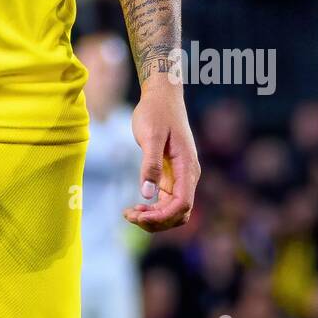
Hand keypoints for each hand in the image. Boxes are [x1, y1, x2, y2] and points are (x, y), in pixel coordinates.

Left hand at [123, 77, 199, 231]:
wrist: (162, 96)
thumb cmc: (156, 112)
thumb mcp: (150, 136)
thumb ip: (150, 164)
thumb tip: (147, 194)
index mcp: (187, 167)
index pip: (183, 204)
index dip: (163, 216)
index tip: (140, 216)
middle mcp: (188, 176)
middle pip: (179, 213)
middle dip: (156, 221)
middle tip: (129, 215)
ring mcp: (181, 177)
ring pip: (172, 210)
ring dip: (153, 218)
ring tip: (128, 214)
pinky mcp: (171, 175)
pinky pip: (166, 201)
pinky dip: (152, 209)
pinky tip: (135, 207)